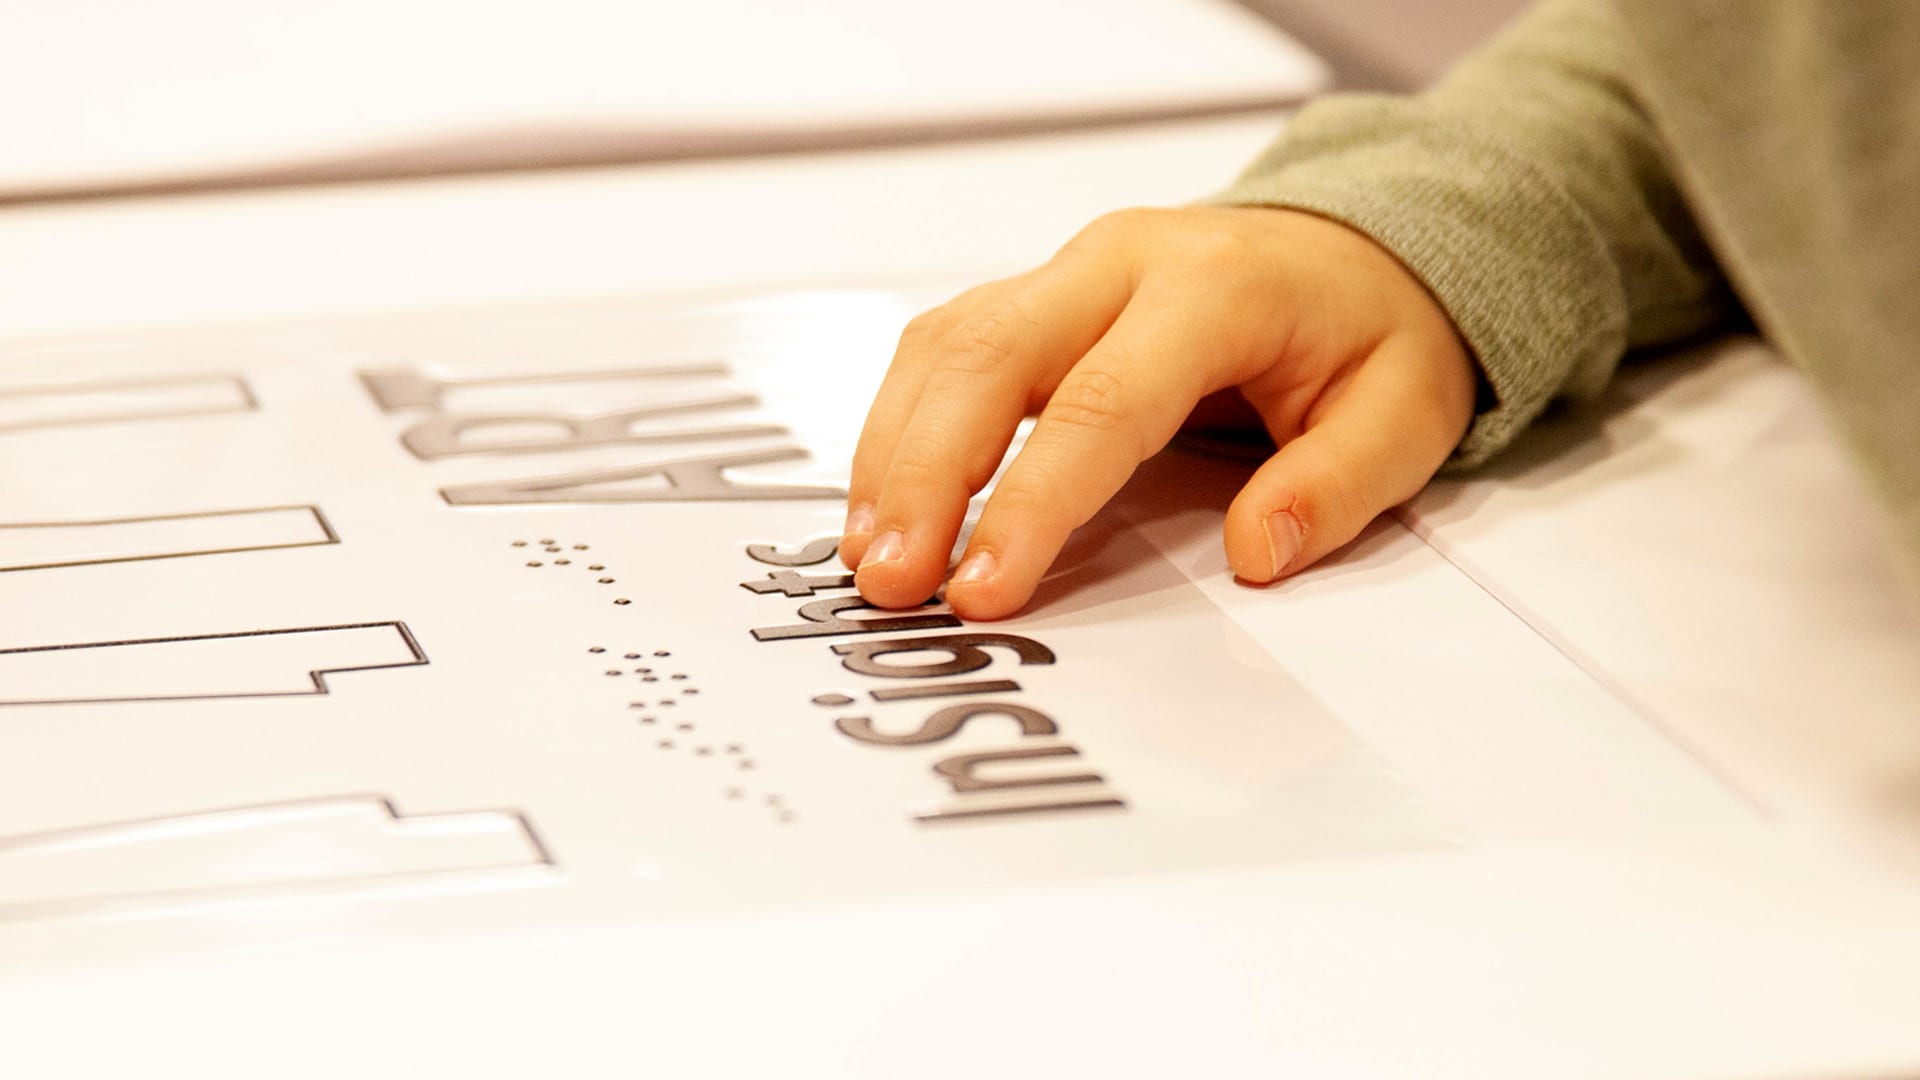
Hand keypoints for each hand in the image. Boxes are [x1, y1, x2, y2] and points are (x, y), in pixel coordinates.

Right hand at [840, 206, 1476, 619]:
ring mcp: (1068, 270)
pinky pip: (944, 348)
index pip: (1100, 401)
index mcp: (1213, 288)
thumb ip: (1334, 486)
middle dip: (925, 475)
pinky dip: (901, 427)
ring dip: (894, 454)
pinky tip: (884, 503)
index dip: (1033, 501)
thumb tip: (1254, 554)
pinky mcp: (1035, 296)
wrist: (1353, 248)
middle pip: (987, 356)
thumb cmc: (1368, 332)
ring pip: (947, 344)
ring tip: (871, 558)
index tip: (985, 587)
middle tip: (893, 581)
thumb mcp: (1403, 413)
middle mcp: (1120, 262)